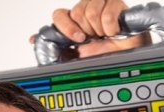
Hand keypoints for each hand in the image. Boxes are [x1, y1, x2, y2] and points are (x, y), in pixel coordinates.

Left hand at [34, 0, 148, 57]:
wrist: (130, 55)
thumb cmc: (108, 53)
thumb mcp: (80, 53)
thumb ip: (58, 45)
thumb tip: (33, 40)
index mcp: (75, 20)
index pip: (60, 14)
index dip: (66, 27)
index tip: (78, 39)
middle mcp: (86, 9)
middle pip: (76, 13)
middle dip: (87, 30)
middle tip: (97, 37)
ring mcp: (101, 4)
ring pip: (90, 11)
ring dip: (100, 29)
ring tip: (107, 34)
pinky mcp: (116, 3)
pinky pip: (108, 13)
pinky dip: (111, 27)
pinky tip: (115, 31)